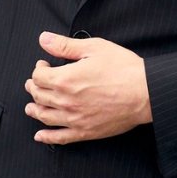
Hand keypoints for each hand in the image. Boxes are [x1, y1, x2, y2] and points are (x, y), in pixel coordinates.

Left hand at [25, 32, 152, 144]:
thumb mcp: (94, 48)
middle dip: (33, 87)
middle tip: (34, 83)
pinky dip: (47, 137)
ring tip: (31, 107)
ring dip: (34, 110)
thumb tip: (44, 39)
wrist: (146, 92)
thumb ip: (65, 46)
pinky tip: (40, 136)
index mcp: (66, 79)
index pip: (39, 76)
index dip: (38, 69)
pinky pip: (60, 138)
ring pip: (45, 116)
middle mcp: (66, 101)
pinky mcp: (86, 131)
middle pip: (39, 96)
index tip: (43, 65)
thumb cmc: (124, 69)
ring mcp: (75, 119)